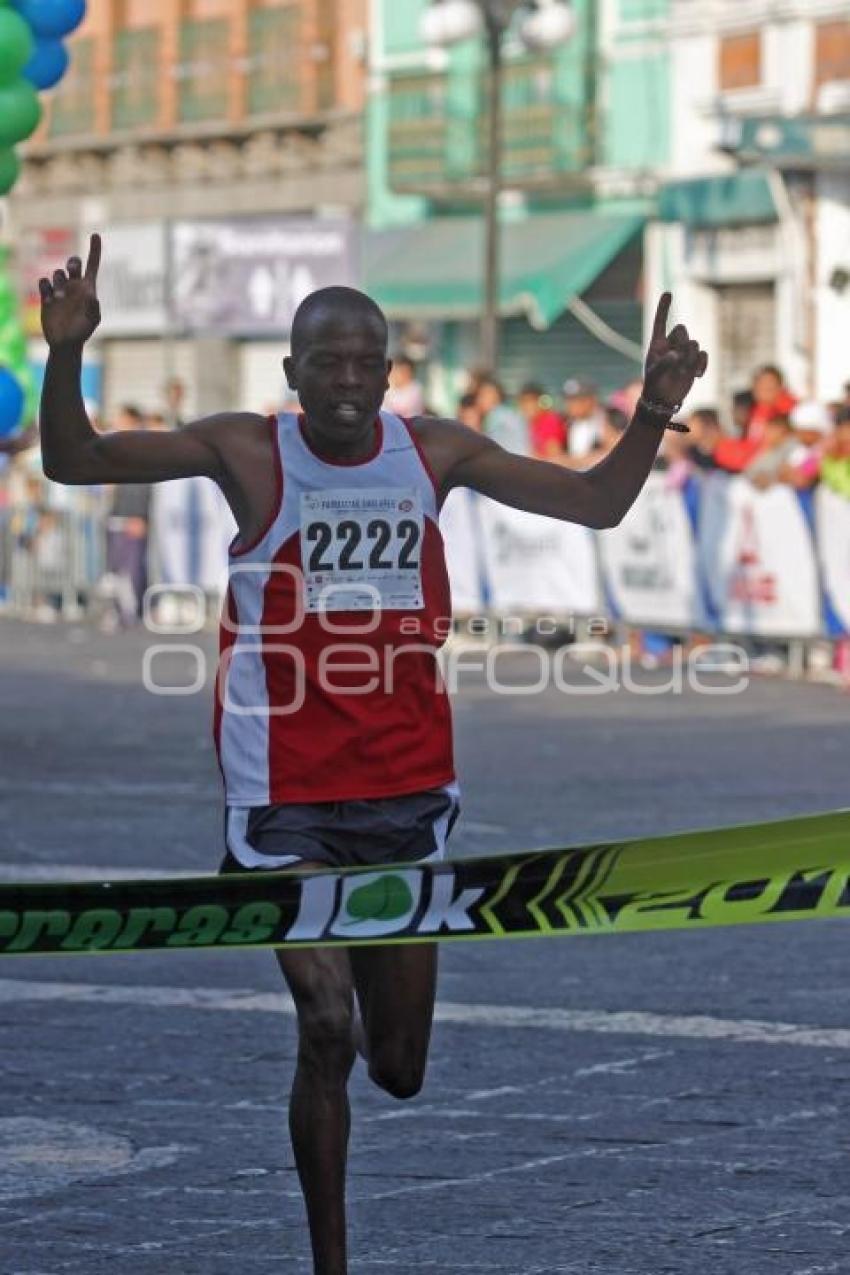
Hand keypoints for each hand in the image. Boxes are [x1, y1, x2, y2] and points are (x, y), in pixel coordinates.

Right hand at [39, 233, 101, 349]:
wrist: (65, 342)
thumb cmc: (82, 332)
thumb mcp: (91, 321)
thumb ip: (93, 308)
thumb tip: (92, 295)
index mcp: (88, 288)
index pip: (92, 265)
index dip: (94, 250)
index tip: (95, 234)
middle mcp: (74, 286)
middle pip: (73, 264)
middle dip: (73, 262)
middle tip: (72, 269)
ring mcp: (60, 290)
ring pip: (57, 273)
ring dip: (59, 282)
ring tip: (60, 298)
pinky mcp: (47, 296)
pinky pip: (43, 282)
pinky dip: (45, 286)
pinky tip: (49, 298)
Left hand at [643, 293, 707, 410]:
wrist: (664, 400)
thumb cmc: (654, 385)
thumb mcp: (655, 375)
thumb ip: (663, 363)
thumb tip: (676, 355)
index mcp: (657, 344)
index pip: (660, 322)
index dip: (664, 308)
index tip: (668, 293)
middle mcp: (671, 345)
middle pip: (682, 330)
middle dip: (682, 342)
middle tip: (677, 360)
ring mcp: (684, 353)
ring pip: (694, 344)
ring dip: (690, 358)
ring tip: (683, 372)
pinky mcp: (694, 362)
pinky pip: (703, 355)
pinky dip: (702, 364)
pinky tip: (697, 375)